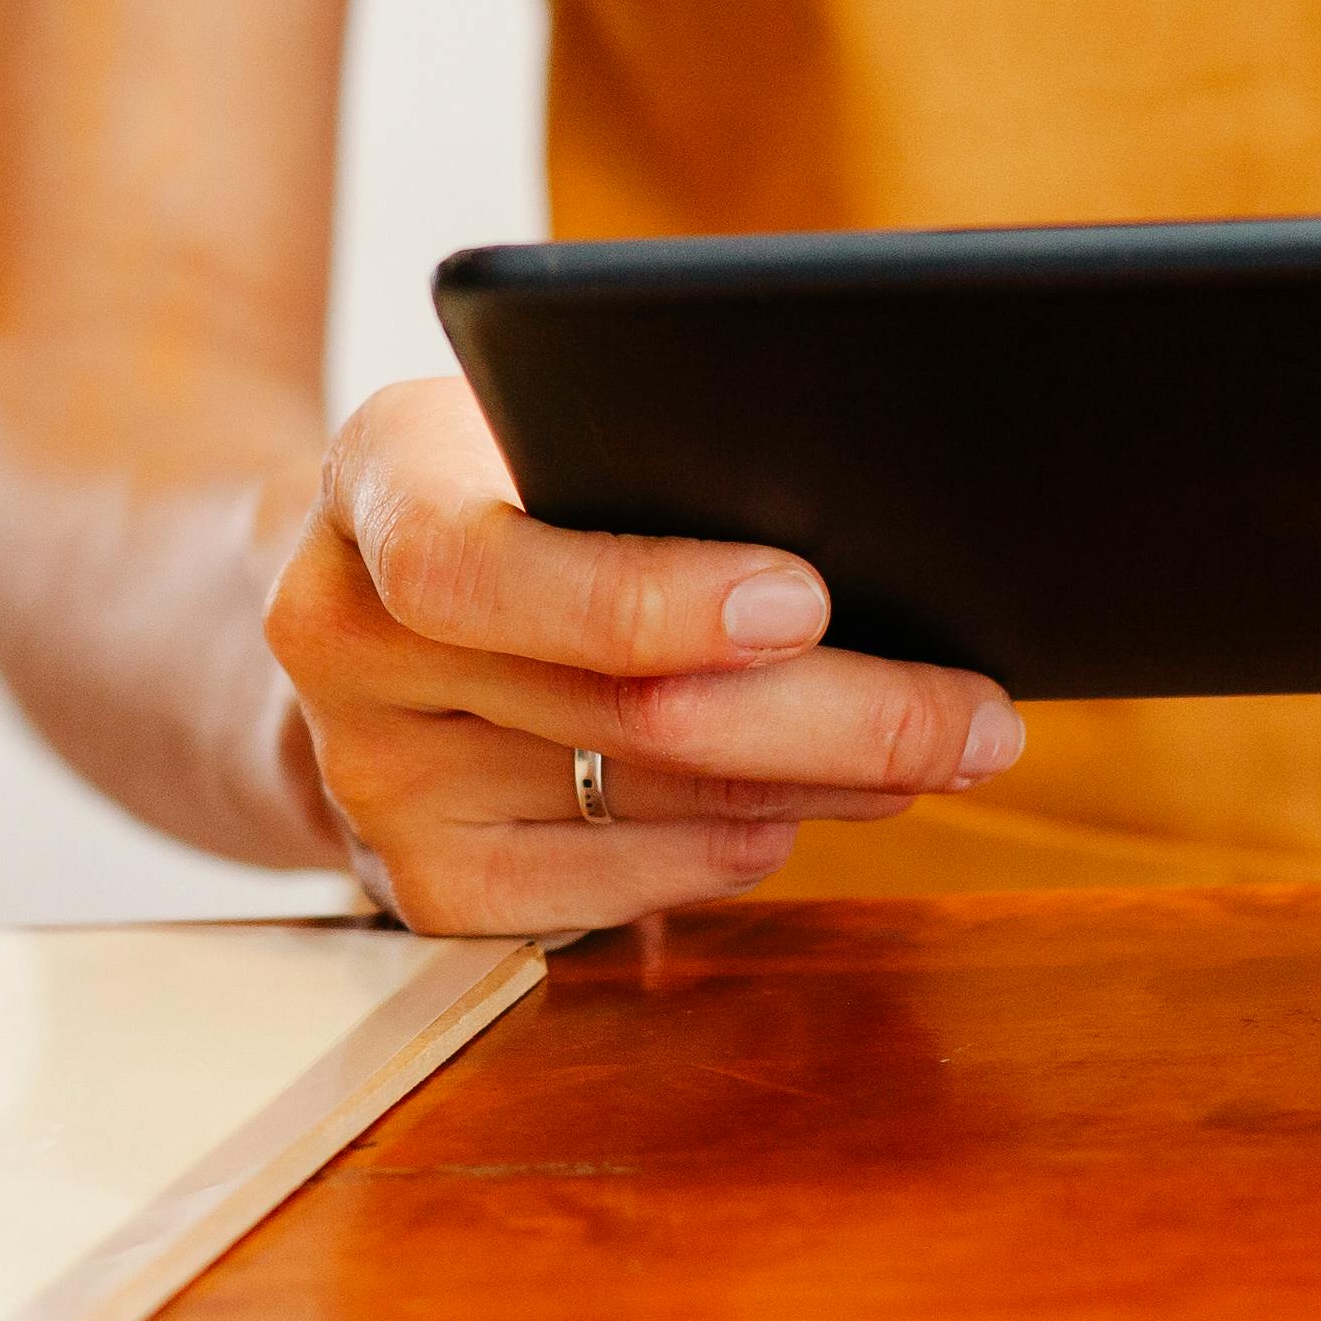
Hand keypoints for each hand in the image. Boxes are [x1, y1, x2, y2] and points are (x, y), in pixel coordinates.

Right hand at [266, 376, 1021, 933]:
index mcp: (376, 480)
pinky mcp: (414, 884)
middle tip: (979, 717)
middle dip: (838, 715)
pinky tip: (794, 814)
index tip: (806, 601)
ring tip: (936, 750)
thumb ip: (651, 460)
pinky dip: (724, 854)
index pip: (479, 563)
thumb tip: (880, 542)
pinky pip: (608, 892)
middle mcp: (341, 634)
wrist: (364, 609)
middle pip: (621, 707)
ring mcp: (369, 775)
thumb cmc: (509, 492)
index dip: (648, 597)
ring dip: (818, 784)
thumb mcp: (540, 428)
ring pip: (646, 802)